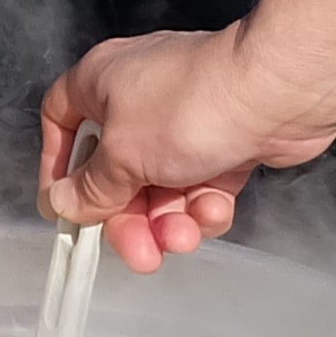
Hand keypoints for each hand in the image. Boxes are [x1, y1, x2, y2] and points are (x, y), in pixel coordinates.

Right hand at [39, 27, 335, 272]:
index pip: (61, 123)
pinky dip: (204, 208)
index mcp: (102, 84)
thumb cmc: (191, 105)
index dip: (56, 167)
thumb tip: (63, 203)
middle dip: (128, 220)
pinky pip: (199, 190)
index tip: (63, 207)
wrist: (278, 94)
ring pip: (160, 191)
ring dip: (169, 223)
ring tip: (183, 236)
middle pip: (114, 175)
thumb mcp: (123, 155)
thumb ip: (91, 187)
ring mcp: (184, 124)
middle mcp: (140, 101)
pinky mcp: (223, 145)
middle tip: (139, 252)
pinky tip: (215, 209)